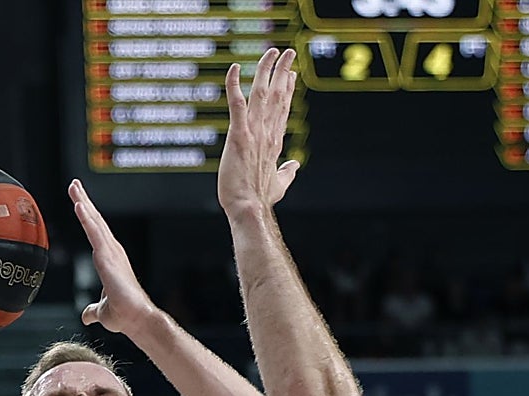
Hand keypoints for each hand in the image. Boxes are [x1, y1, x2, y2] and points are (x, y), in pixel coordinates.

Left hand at [69, 180, 155, 335]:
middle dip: (84, 201)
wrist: (136, 318)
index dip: (87, 216)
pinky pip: (94, 233)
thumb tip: (86, 315)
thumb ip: (92, 310)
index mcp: (110, 260)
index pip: (95, 232)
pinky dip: (86, 218)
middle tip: (74, 184)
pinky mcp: (108, 258)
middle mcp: (112, 252)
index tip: (79, 201)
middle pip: (95, 221)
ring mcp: (111, 253)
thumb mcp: (101, 311)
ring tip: (74, 187)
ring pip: (94, 222)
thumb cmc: (124, 314)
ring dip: (83, 203)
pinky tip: (79, 205)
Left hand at [218, 48, 300, 219]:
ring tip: (271, 52)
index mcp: (275, 142)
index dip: (287, 89)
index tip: (290, 74)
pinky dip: (234, 85)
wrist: (250, 209)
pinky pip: (236, 104)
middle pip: (277, 95)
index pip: (282, 109)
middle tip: (287, 53)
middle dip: (282, 71)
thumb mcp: (279, 185)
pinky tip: (234, 68)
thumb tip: (295, 167)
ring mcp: (254, 133)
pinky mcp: (239, 136)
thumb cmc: (260, 199)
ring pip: (261, 94)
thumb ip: (287, 173)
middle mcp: (268, 133)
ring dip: (266, 70)